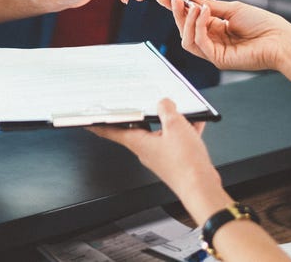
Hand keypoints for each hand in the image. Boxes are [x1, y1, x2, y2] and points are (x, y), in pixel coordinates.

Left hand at [89, 99, 227, 222]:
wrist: (201, 187)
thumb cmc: (185, 164)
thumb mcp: (175, 126)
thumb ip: (167, 110)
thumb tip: (164, 103)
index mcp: (139, 143)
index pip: (112, 132)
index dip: (99, 125)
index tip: (88, 121)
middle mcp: (147, 151)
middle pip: (138, 129)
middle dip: (141, 115)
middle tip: (138, 102)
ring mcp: (161, 157)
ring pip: (161, 133)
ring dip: (168, 121)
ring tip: (178, 110)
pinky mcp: (175, 161)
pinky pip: (176, 141)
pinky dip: (184, 131)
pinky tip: (195, 123)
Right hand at [160, 0, 290, 71]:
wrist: (280, 39)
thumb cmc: (262, 24)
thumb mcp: (231, 9)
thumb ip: (207, 4)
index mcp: (216, 28)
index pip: (190, 20)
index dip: (176, 10)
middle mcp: (213, 41)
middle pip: (185, 30)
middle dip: (178, 14)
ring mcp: (214, 52)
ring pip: (187, 39)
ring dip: (187, 20)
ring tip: (195, 7)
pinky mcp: (218, 59)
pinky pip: (199, 43)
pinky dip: (198, 26)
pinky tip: (204, 14)